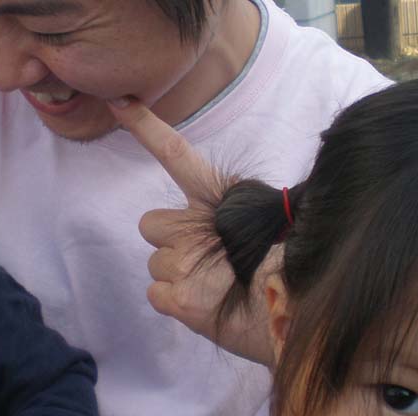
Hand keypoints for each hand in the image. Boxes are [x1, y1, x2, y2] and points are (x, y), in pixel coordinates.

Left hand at [107, 98, 275, 364]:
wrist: (297, 309)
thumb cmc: (289, 266)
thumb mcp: (268, 220)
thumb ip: (235, 211)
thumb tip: (227, 222)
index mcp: (219, 198)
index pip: (176, 155)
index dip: (147, 128)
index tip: (120, 105)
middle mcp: (193, 225)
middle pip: (152, 225)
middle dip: (170, 239)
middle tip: (202, 255)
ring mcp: (181, 262)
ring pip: (156, 264)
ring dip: (176, 273)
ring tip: (212, 284)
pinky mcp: (176, 297)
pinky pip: (156, 294)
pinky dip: (174, 300)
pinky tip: (202, 303)